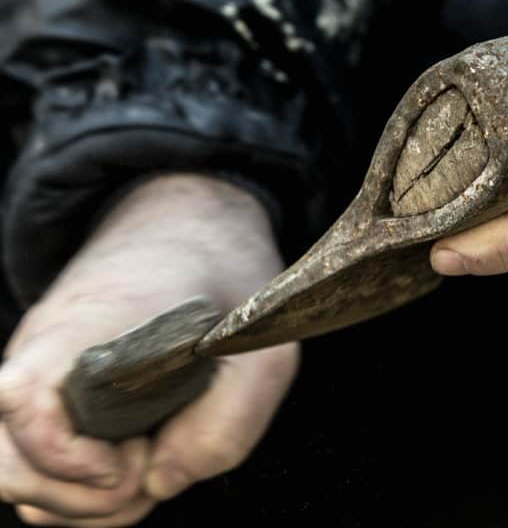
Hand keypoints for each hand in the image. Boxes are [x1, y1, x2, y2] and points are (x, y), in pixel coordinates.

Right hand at [0, 174, 298, 525]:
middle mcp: (42, 358)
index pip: (20, 401)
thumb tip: (164, 481)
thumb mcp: (262, 341)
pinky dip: (80, 490)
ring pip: (15, 477)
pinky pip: (39, 468)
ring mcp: (38, 381)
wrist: (188, 225)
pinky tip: (136, 462)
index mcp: (85, 330)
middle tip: (148, 463)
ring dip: (79, 500)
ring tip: (146, 463)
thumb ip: (231, 419)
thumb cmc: (223, 278)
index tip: (130, 462)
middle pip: (4, 465)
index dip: (63, 455)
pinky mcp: (51, 401)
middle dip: (77, 496)